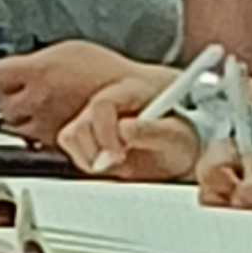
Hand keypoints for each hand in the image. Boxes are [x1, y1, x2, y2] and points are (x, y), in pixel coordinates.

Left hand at [0, 44, 156, 146]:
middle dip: (14, 101)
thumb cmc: (110, 74)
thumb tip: (16, 70)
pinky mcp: (61, 146)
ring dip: (28, 122)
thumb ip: (38, 64)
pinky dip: (44, 136)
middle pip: (5, 105)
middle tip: (27, 97)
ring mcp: (48, 125)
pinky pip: (39, 143)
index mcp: (40, 71)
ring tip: (46, 112)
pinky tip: (57, 126)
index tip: (8, 78)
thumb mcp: (69, 54)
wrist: (141, 99)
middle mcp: (41, 99)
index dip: (2, 78)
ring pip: (19, 128)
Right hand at [61, 88, 201, 180]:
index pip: (102, 104)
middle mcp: (109, 99)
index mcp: (133, 91)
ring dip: (89, 154)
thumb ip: (153, 132)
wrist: (181, 147)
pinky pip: (69, 142)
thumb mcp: (177, 138)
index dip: (105, 132)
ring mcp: (95, 114)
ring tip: (115, 161)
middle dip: (97, 149)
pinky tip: (106, 161)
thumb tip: (124, 130)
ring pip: (70, 134)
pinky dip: (83, 157)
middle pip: (81, 123)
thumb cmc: (182, 140)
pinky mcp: (87, 129)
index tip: (118, 155)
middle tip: (120, 160)